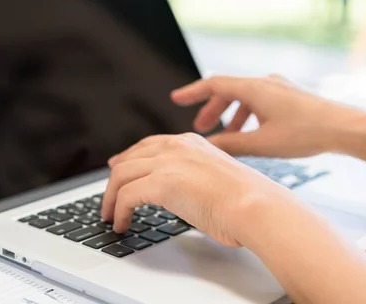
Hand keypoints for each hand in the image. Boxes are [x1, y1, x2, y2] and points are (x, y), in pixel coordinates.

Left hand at [101, 133, 287, 246]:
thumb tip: (180, 192)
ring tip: (111, 215)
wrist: (257, 206)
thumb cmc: (247, 200)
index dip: (129, 157)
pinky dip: (118, 211)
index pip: (149, 145)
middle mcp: (177, 147)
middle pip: (130, 158)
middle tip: (108, 195)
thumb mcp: (216, 177)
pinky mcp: (162, 182)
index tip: (119, 167)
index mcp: (191, 142)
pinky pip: (126, 196)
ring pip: (121, 175)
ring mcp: (168, 162)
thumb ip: (194, 176)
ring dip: (111, 198)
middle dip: (114, 178)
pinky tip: (122, 224)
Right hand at [171, 75, 359, 157]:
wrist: (345, 128)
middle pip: (228, 91)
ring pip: (244, 97)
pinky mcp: (289, 96)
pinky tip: (251, 133)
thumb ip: (231, 145)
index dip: (192, 93)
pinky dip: (248, 115)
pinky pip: (259, 101)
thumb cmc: (306, 133)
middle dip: (212, 110)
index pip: (214, 85)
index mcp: (254, 88)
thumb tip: (207, 148)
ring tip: (226, 136)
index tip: (176, 99)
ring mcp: (278, 88)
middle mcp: (265, 83)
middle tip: (201, 129)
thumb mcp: (262, 143)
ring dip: (231, 115)